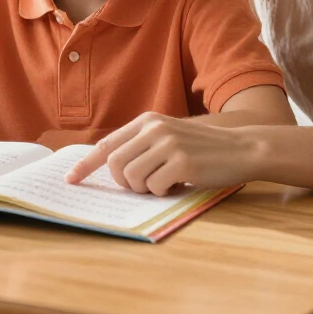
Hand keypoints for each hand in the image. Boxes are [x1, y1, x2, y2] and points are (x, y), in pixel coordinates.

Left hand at [65, 112, 259, 195]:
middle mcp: (154, 129)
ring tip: (166, 182)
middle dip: (125, 183)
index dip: (86, 164)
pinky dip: (164, 192)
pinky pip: (155, 187)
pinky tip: (181, 183)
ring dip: (145, 189)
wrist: (242, 148)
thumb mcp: (169, 138)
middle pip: (115, 165)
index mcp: (147, 121)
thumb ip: (142, 147)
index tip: (71, 179)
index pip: (107, 144)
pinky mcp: (181, 162)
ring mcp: (167, 144)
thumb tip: (110, 169)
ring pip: (132, 178)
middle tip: (145, 185)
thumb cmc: (203, 150)